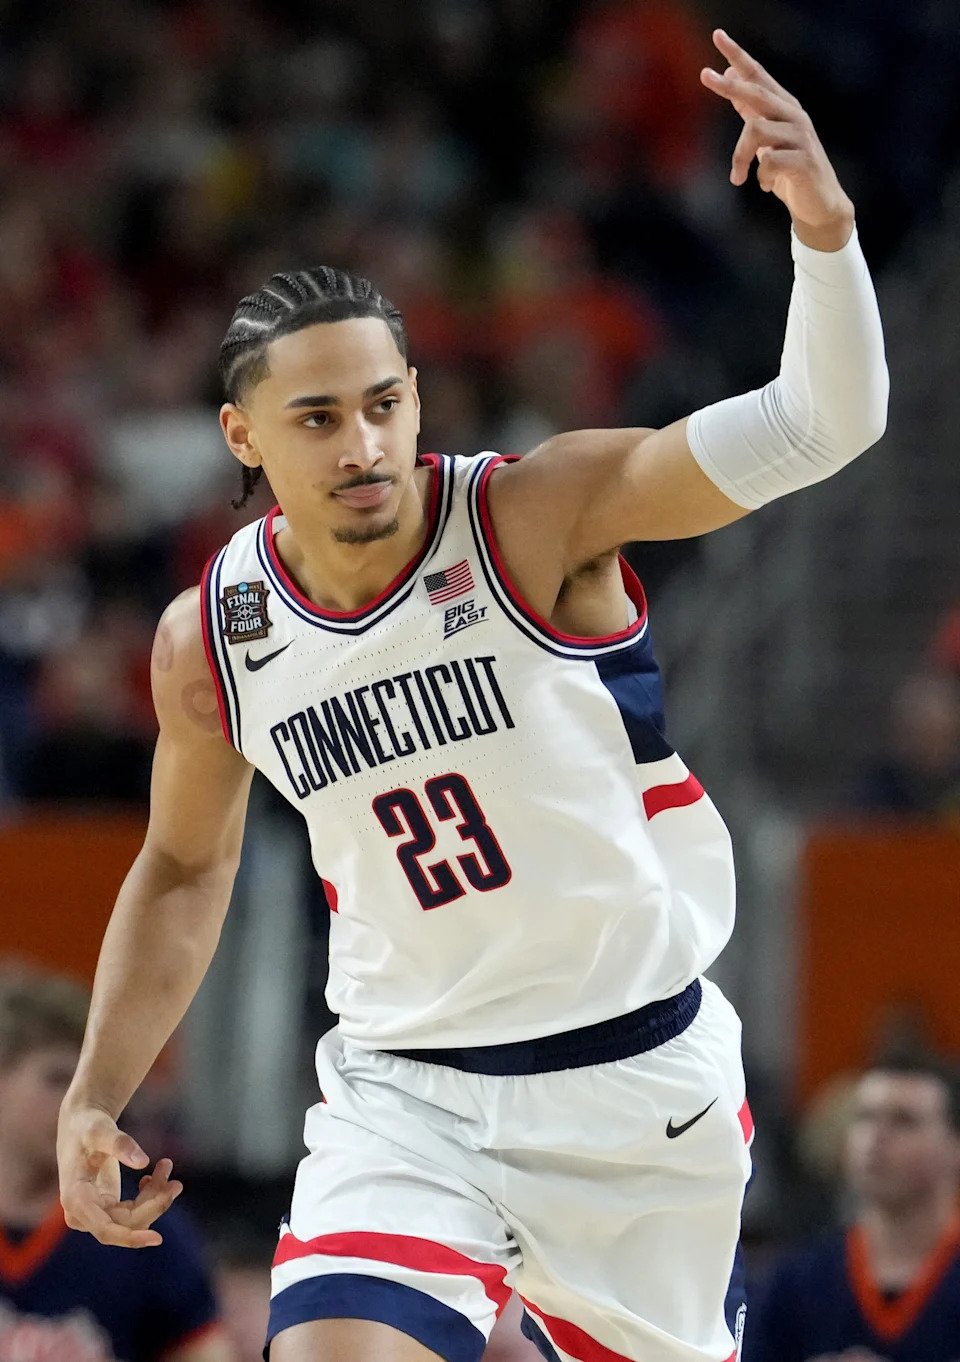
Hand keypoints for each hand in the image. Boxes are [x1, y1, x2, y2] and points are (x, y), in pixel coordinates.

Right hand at [57, 1101, 182, 1247]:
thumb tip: (144, 1162)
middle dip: (154, 1202)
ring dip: (155, 1196)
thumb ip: (120, 1144)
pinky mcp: (106, 1208)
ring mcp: (94, 1213)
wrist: (80, 1126)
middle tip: (174, 1177)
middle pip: (127, 1222)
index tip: (158, 1239)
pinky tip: (152, 1175)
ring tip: (166, 1166)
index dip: (130, 1237)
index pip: (105, 1229)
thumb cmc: (87, 1126)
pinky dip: (149, 1194)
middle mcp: (82, 1213)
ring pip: (134, 1218)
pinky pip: (133, 1211)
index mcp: (76, 1198)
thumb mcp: (101, 1130)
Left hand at [701, 28, 853, 247]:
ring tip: (737, 179)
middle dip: (729, 86)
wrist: (819, 203)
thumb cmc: (789, 170)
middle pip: (757, 94)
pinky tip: (767, 187)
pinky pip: (768, 162)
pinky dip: (761, 177)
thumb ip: (751, 111)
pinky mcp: (804, 160)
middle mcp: (794, 115)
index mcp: (783, 108)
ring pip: (756, 131)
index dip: (738, 56)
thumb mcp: (767, 139)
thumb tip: (730, 78)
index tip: (717, 35)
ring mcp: (800, 136)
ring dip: (740, 158)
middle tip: (704, 75)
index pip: (758, 76)